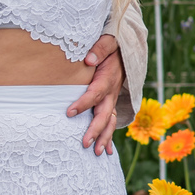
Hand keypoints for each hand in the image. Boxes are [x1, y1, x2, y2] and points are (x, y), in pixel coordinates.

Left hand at [70, 34, 124, 154]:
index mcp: (107, 79)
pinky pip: (110, 122)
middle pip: (104, 114)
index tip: (69, 112)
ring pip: (109, 122)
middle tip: (86, 143)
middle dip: (95, 130)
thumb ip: (100, 48)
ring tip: (97, 153)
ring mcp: (112, 100)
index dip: (83, 104)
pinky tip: (106, 151)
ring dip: (104, 138)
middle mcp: (111, 92)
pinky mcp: (111, 103)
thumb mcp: (108, 41)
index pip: (95, 94)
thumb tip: (89, 60)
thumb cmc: (112, 46)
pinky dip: (109, 137)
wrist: (125, 51)